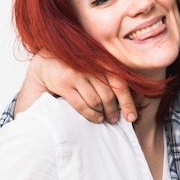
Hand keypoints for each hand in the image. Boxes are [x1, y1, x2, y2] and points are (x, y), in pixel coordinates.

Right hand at [14, 51, 137, 123]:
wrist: (47, 59)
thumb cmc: (76, 64)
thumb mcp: (94, 64)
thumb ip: (109, 75)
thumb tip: (133, 97)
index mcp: (101, 59)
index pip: (120, 83)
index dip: (127, 102)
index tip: (131, 117)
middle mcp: (90, 65)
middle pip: (108, 95)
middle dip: (113, 110)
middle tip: (115, 119)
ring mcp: (77, 74)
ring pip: (96, 101)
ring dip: (102, 113)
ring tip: (104, 118)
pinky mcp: (64, 83)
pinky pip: (81, 105)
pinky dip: (90, 115)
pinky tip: (96, 118)